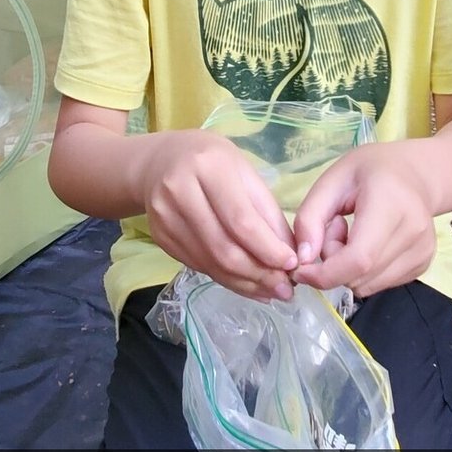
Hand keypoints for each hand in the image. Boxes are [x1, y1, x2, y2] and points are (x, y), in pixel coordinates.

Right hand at [141, 129, 297, 299]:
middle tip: (284, 289)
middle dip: (258, 274)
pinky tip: (245, 282)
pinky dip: (225, 279)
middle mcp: (180, 191)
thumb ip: (267, 213)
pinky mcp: (159, 236)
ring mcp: (164, 216)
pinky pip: (197, 265)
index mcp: (209, 167)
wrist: (161, 160)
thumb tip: (291, 256)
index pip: (241, 220)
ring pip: (210, 263)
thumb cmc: (213, 161)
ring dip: (244, 283)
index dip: (268, 249)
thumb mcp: (245, 173)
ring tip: (269, 290)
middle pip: (223, 248)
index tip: (293, 266)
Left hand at [291, 143, 436, 296]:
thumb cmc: (369, 171)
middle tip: (334, 228)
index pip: (359, 259)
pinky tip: (367, 243)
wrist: (414, 173)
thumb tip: (303, 259)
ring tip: (352, 234)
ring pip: (367, 286)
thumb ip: (310, 217)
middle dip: (333, 264)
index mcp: (391, 205)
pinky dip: (364, 271)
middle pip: (359, 275)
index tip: (301, 268)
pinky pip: (380, 285)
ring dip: (348, 269)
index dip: (325, 273)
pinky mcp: (423, 265)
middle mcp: (413, 233)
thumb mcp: (331, 181)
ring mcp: (422, 252)